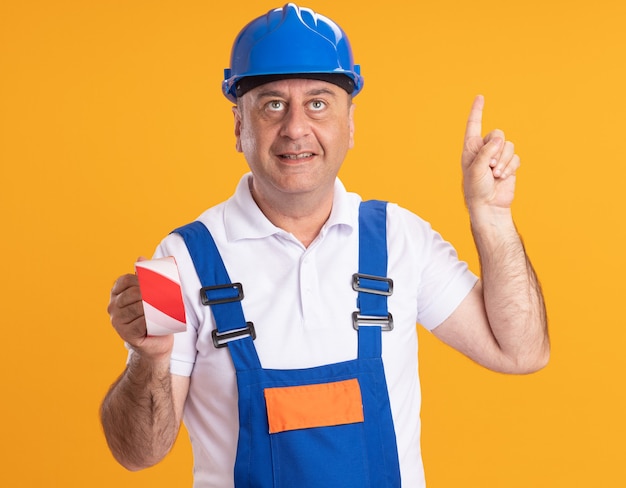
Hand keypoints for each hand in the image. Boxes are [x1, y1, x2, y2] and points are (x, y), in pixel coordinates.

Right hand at [107, 261, 173, 359]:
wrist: (157, 343)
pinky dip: (151, 319)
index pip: (125, 280)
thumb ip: (146, 275)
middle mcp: (113, 306)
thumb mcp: (151, 294)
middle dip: (151, 291)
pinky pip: (140, 322)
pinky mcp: (126, 333)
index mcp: (117, 294)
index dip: (141, 278)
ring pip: (137, 307)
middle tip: (166, 292)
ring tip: (165, 304)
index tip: (156, 280)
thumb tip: (140, 258)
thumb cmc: (154, 315)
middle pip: (133, 293)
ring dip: (153, 305)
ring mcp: (118, 321)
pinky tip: (158, 318)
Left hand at [462, 95, 519, 210]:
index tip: (480, 97)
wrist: (489, 205)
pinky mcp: (509, 164)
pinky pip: (515, 157)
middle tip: (491, 166)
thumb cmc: (476, 188)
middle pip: (497, 134)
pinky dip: (511, 167)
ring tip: (496, 174)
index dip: (477, 111)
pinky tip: (503, 177)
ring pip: (508, 146)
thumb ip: (486, 151)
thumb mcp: (476, 169)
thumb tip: (499, 139)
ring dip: (504, 161)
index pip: (473, 125)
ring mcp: (498, 156)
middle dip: (497, 149)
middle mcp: (484, 149)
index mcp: (471, 148)